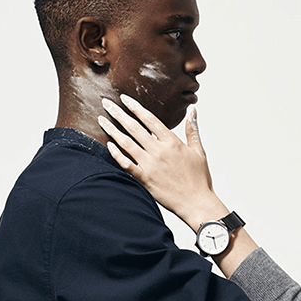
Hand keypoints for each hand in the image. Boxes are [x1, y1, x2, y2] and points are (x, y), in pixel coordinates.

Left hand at [98, 95, 224, 229]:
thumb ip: (192, 129)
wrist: (196, 202)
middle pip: (134, 127)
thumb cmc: (199, 178)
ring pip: (126, 143)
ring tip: (101, 120)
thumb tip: (193, 111)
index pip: (150, 119)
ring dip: (112, 130)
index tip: (124, 99)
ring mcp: (150, 165)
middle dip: (118, 113)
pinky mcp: (144, 178)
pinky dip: (116, 154)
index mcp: (172, 142)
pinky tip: (108, 145)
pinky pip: (125, 164)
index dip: (135, 107)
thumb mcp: (198, 151)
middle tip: (106, 103)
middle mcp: (159, 150)